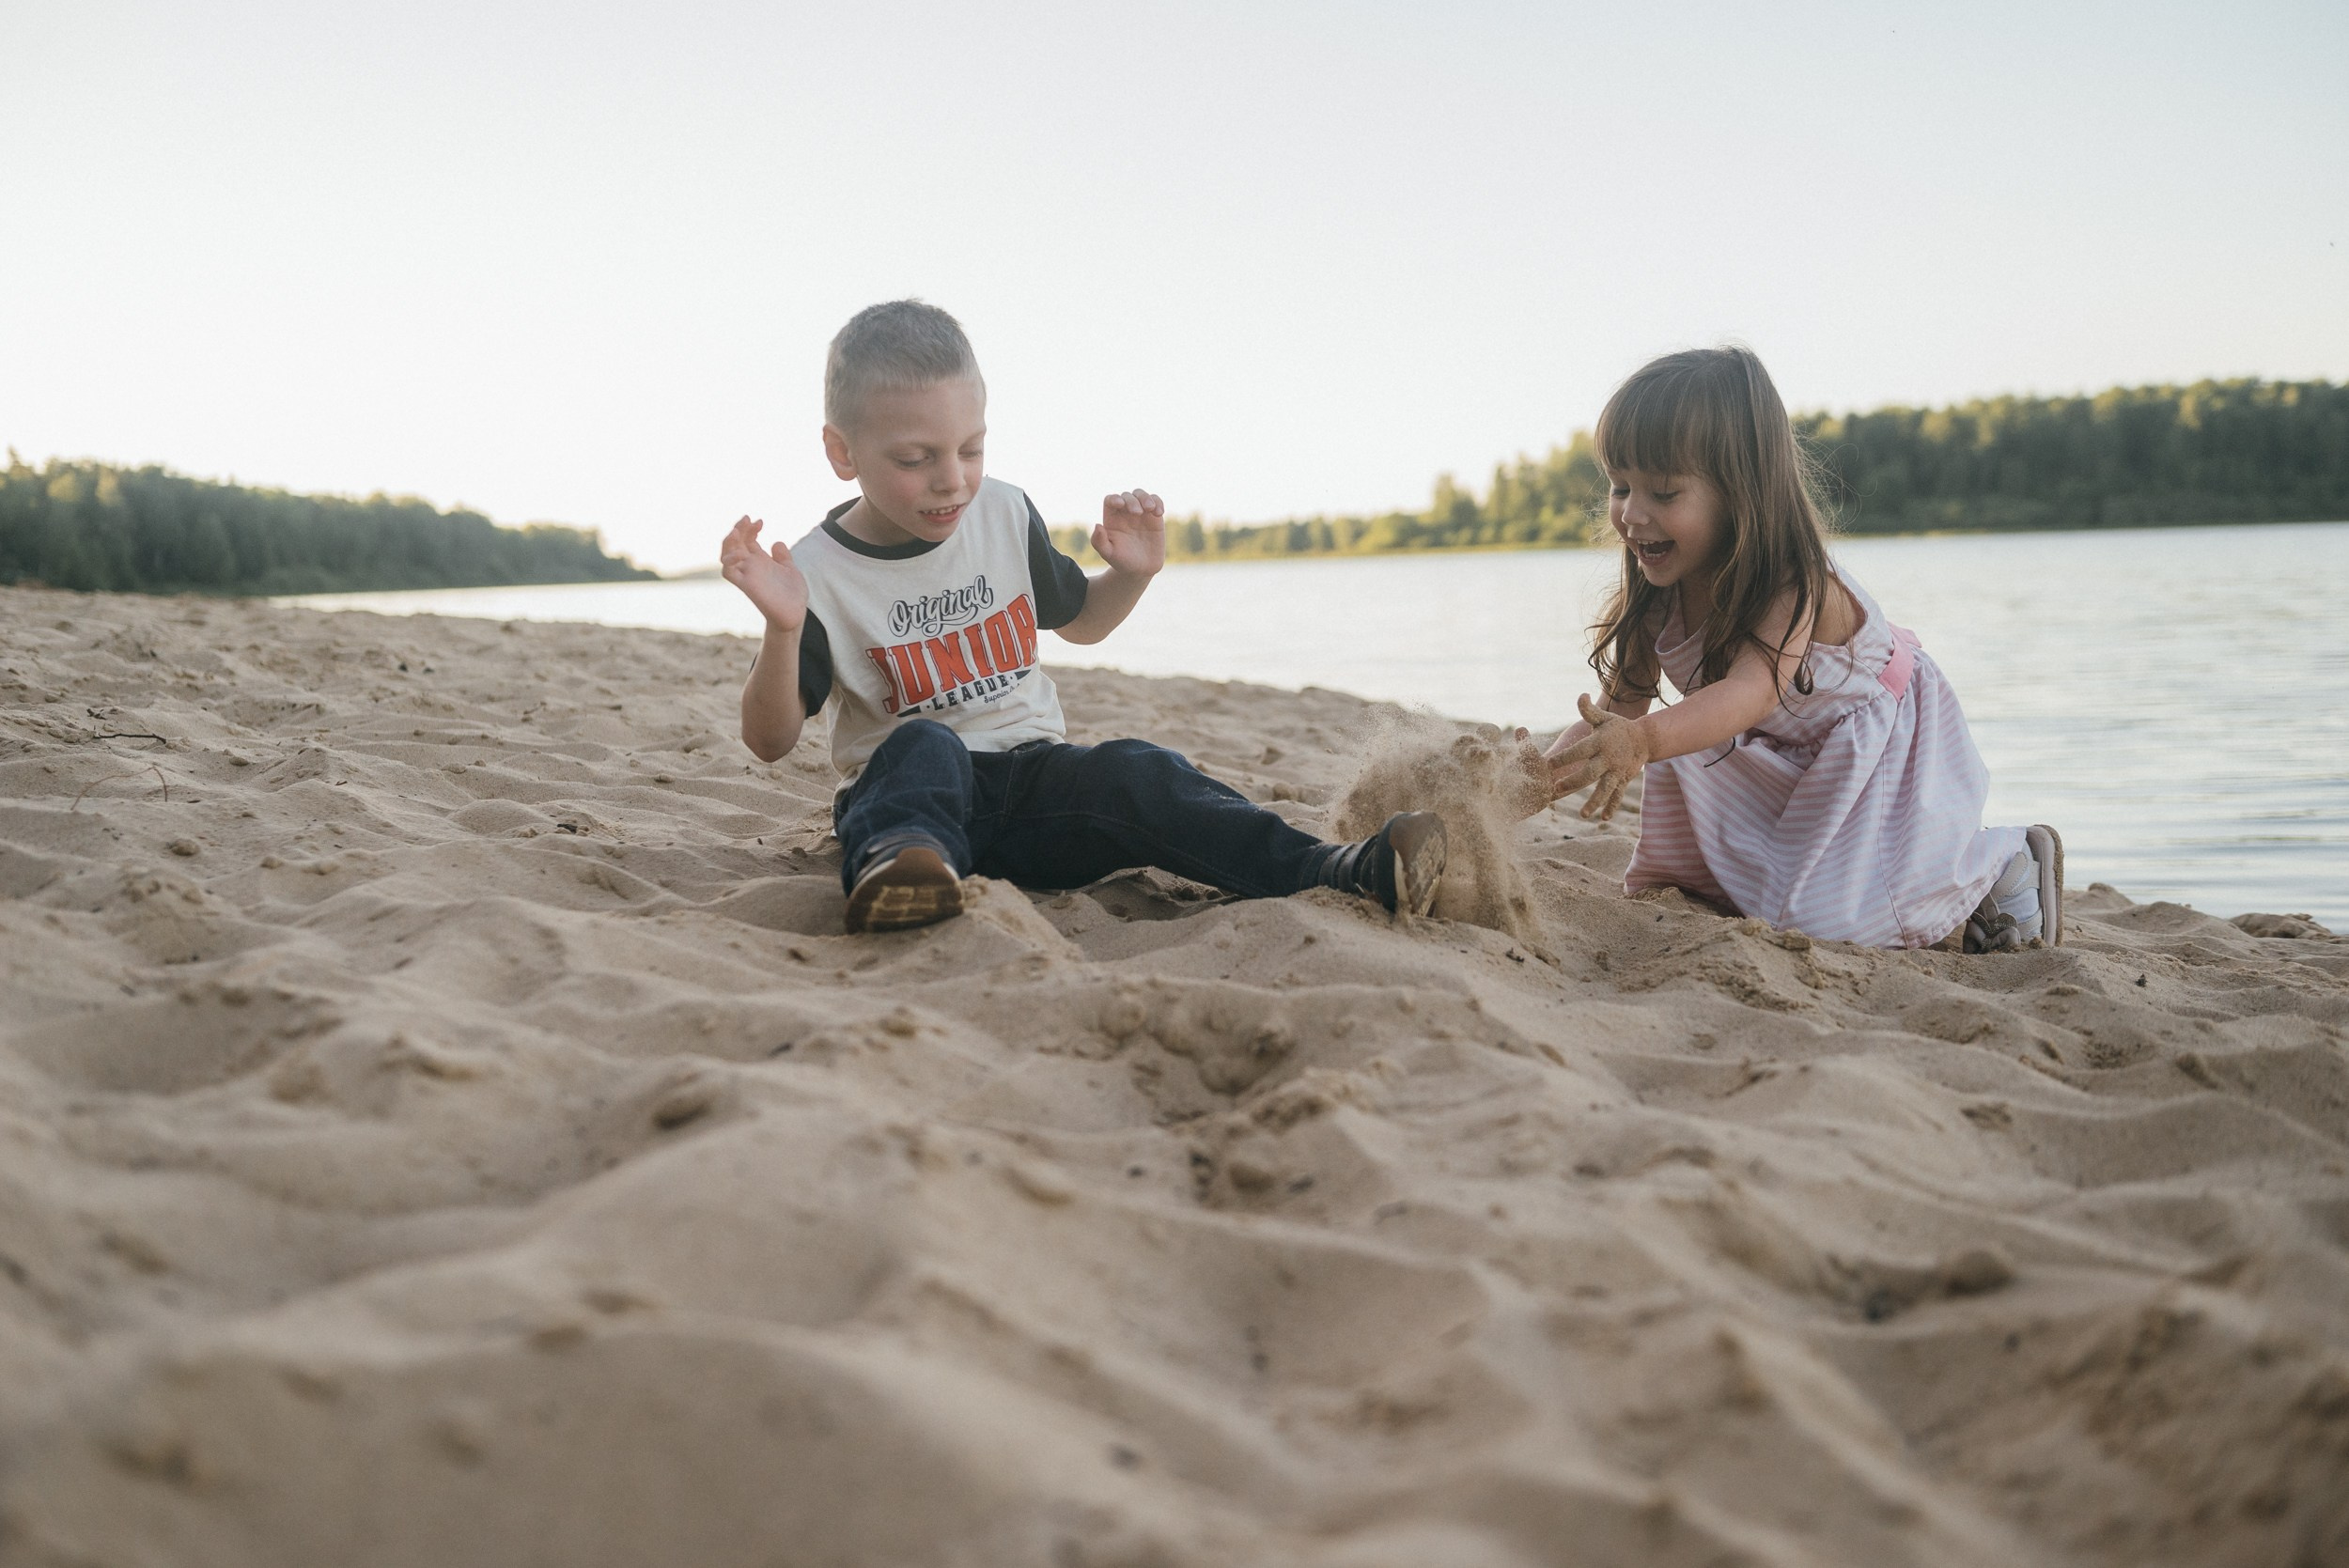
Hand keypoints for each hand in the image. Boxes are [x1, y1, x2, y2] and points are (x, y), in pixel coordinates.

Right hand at [719, 515, 807, 631]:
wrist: (795, 614)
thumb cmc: (792, 595)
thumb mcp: (789, 569)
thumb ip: (782, 556)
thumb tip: (776, 542)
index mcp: (760, 561)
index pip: (747, 540)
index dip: (750, 529)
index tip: (760, 521)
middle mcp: (751, 566)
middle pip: (735, 544)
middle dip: (738, 529)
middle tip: (747, 519)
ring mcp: (747, 575)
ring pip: (725, 556)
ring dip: (728, 542)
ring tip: (737, 531)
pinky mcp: (747, 585)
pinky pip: (728, 573)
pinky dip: (729, 561)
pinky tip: (739, 553)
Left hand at [1091, 489, 1165, 577]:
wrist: (1141, 569)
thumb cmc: (1122, 561)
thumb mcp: (1109, 554)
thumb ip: (1099, 541)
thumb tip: (1097, 525)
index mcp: (1112, 519)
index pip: (1110, 500)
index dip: (1114, 498)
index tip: (1120, 504)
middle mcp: (1125, 513)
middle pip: (1127, 496)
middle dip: (1132, 500)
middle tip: (1137, 513)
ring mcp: (1141, 513)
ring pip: (1141, 495)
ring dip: (1145, 498)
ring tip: (1150, 509)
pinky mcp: (1155, 517)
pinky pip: (1156, 502)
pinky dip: (1158, 502)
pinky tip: (1158, 512)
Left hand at [1546, 695, 1652, 819]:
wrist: (1644, 738)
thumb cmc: (1617, 727)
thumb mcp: (1603, 718)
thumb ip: (1589, 711)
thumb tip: (1580, 696)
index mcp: (1599, 742)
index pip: (1579, 751)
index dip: (1564, 757)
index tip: (1547, 765)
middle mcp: (1608, 758)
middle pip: (1589, 773)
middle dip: (1573, 782)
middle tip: (1556, 790)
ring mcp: (1617, 770)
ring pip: (1605, 788)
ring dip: (1594, 801)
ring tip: (1583, 814)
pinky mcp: (1623, 779)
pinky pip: (1617, 795)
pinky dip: (1612, 806)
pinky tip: (1604, 818)